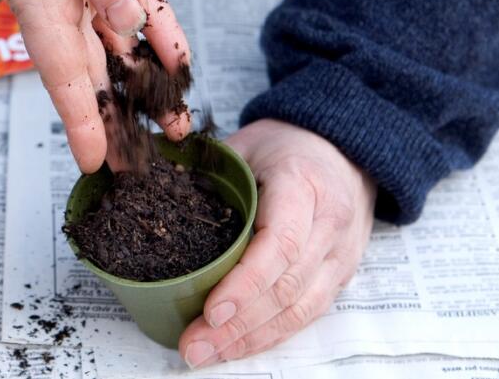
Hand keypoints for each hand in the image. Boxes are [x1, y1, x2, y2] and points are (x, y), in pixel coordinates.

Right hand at [2, 0, 190, 172]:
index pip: (62, 76)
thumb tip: (130, 20)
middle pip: (94, 80)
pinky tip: (177, 69)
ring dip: (149, 91)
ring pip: (123, 56)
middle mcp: (66, 9)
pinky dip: (162, 42)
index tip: (92, 161)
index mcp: (41, 3)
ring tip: (172, 122)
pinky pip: (144, 19)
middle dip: (117, 125)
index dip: (79, 124)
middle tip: (134, 162)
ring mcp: (93, 0)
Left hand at [179, 119, 376, 367]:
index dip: (246, 283)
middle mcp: (332, 223)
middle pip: (288, 286)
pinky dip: (273, 334)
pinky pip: (309, 313)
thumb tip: (154, 194)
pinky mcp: (341, 273)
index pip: (282, 243)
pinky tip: (240, 346)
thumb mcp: (249, 143)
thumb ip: (210, 170)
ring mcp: (341, 253)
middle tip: (194, 346)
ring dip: (253, 339)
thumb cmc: (290, 147)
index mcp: (305, 185)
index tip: (210, 312)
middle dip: (239, 325)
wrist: (344, 154)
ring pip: (301, 308)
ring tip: (208, 354)